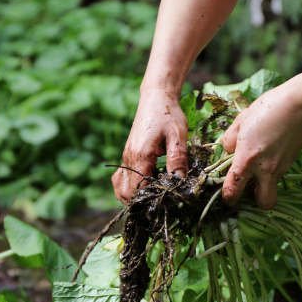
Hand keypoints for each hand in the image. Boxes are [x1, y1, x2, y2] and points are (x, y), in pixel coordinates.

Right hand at [112, 88, 188, 202]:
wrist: (156, 97)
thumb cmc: (169, 114)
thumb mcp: (178, 137)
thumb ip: (178, 160)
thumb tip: (181, 184)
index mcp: (140, 155)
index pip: (138, 189)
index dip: (150, 201)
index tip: (165, 204)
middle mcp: (128, 158)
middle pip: (125, 193)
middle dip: (140, 203)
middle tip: (160, 204)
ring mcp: (125, 157)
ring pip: (120, 188)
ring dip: (132, 197)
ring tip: (152, 198)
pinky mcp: (127, 156)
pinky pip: (121, 179)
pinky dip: (128, 188)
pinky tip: (144, 187)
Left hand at [221, 83, 301, 208]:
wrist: (301, 104)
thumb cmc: (268, 108)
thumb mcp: (241, 121)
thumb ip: (230, 140)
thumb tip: (228, 151)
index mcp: (247, 159)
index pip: (233, 189)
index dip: (228, 198)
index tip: (227, 196)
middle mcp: (265, 169)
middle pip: (263, 203)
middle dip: (255, 202)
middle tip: (248, 188)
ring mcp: (281, 167)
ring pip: (272, 188)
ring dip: (263, 184)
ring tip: (258, 166)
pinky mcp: (291, 163)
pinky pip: (278, 175)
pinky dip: (272, 172)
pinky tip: (269, 154)